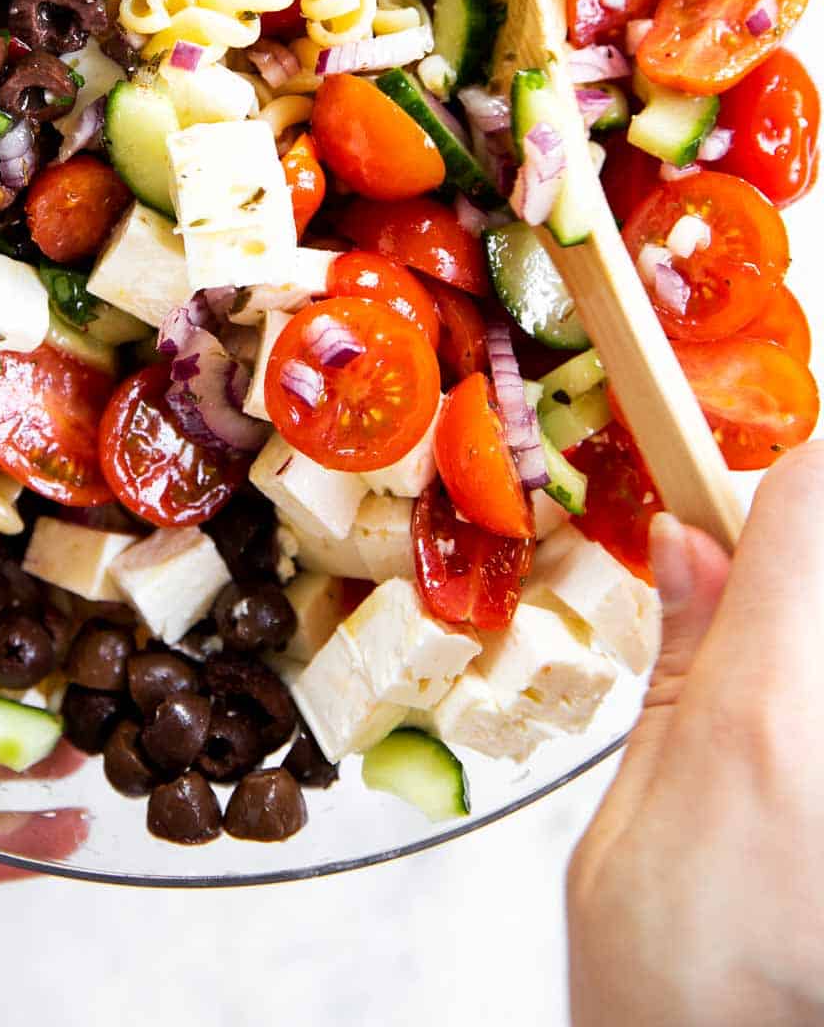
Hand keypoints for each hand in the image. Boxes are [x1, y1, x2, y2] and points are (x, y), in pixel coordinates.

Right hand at [567, 442, 823, 1026]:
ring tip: (775, 747)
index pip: (812, 499)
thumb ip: (683, 669)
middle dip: (798, 580)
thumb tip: (693, 542)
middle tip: (751, 620)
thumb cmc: (676, 1003)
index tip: (762, 469)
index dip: (792, 460)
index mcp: (769, 718)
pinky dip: (813, 699)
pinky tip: (793, 773)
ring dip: (808, 649)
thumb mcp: (626, 823)